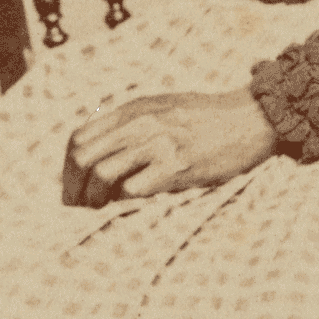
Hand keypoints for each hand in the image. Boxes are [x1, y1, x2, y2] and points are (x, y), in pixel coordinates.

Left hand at [63, 90, 278, 206]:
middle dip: (73, 188)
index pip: (79, 138)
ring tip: (101, 209)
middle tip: (79, 205)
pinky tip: (132, 205)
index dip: (67, 168)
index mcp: (134, 109)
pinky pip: (134, 189)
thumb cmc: (207, 119)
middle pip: (83, 158)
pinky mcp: (178, 165)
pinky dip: (125, 202)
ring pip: (102, 174)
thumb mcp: (163, 109)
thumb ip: (132, 125)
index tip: (73, 187)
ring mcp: (159, 143)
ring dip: (94, 199)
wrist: (252, 118)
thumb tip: (100, 156)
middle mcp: (141, 123)